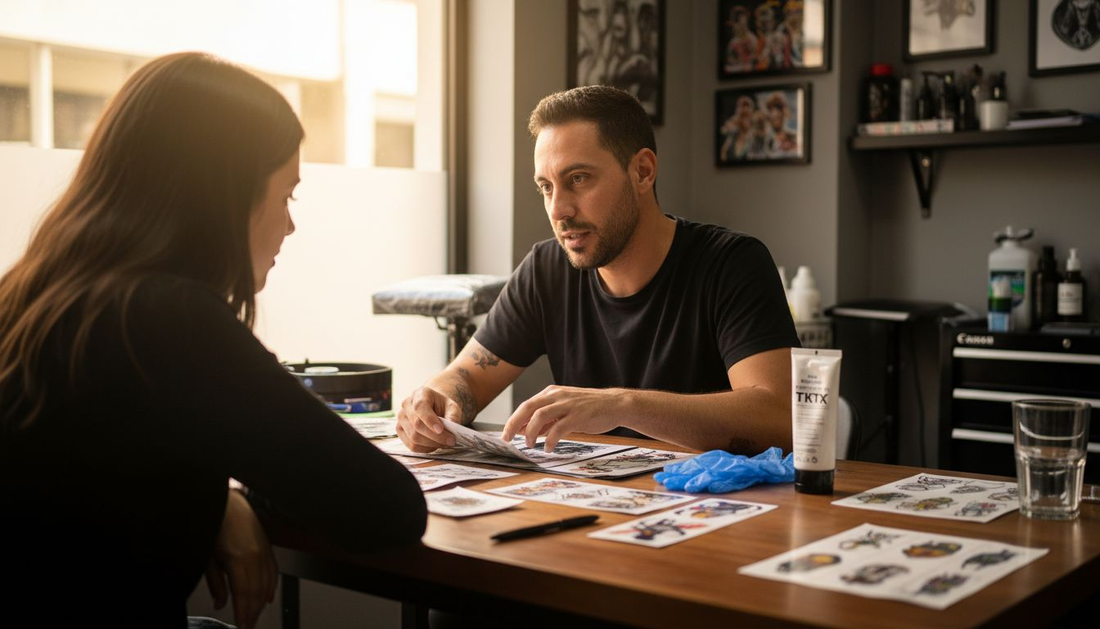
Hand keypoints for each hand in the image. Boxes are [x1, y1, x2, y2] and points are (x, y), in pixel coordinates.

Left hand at [204, 489, 277, 628]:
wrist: (227, 502)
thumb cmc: (214, 525)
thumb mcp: (208, 558)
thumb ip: (216, 583)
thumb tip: (221, 602)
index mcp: (239, 560)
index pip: (244, 595)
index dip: (244, 614)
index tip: (243, 625)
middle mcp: (255, 556)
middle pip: (258, 593)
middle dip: (253, 612)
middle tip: (249, 625)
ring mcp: (264, 551)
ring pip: (267, 584)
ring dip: (261, 602)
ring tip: (255, 615)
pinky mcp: (267, 547)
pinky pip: (273, 571)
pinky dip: (272, 586)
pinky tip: (268, 597)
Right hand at [396, 386, 459, 452]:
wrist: (433, 408)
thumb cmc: (442, 407)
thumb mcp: (452, 407)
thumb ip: (453, 415)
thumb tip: (452, 428)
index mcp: (420, 394)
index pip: (420, 407)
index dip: (430, 420)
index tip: (441, 430)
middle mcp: (407, 404)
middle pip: (417, 425)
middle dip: (436, 436)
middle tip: (451, 441)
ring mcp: (401, 418)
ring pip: (413, 437)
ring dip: (431, 444)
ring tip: (444, 443)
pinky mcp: (400, 430)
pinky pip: (411, 445)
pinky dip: (425, 449)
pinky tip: (434, 445)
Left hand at [501, 385, 626, 450]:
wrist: (614, 404)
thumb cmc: (589, 408)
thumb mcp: (564, 409)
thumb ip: (547, 420)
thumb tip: (527, 431)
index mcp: (551, 393)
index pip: (526, 405)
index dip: (513, 420)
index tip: (507, 434)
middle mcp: (557, 396)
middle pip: (527, 408)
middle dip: (514, 424)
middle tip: (507, 439)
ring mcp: (567, 405)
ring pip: (540, 416)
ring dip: (531, 432)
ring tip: (530, 445)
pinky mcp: (578, 416)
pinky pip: (558, 428)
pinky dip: (550, 440)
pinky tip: (548, 448)